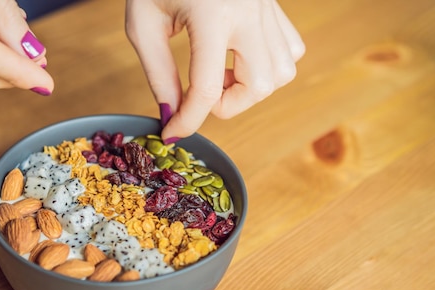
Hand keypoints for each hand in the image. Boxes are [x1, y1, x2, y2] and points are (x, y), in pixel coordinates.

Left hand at [125, 0, 304, 140]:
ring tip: (221, 74)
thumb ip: (158, 73)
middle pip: (260, 85)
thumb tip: (172, 114)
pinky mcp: (275, 4)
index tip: (174, 132)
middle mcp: (250, 10)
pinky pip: (291, 49)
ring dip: (251, 87)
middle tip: (202, 94)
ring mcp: (268, 5)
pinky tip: (239, 58)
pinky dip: (269, 66)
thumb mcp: (143, 24)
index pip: (207, 89)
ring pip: (283, 71)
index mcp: (212, 13)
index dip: (189, 120)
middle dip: (229, 104)